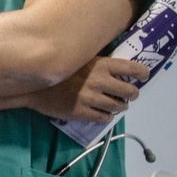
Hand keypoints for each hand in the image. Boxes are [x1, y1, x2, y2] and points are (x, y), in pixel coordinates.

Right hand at [30, 57, 149, 121]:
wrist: (34, 86)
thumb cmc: (58, 70)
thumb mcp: (80, 59)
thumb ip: (99, 64)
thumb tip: (117, 70)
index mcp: (101, 65)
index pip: (133, 68)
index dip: (142, 73)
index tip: (143, 76)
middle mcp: (100, 81)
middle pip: (130, 91)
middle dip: (132, 94)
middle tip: (128, 95)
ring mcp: (91, 98)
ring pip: (118, 106)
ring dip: (120, 106)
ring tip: (117, 105)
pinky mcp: (83, 112)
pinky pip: (104, 117)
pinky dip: (106, 116)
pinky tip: (102, 113)